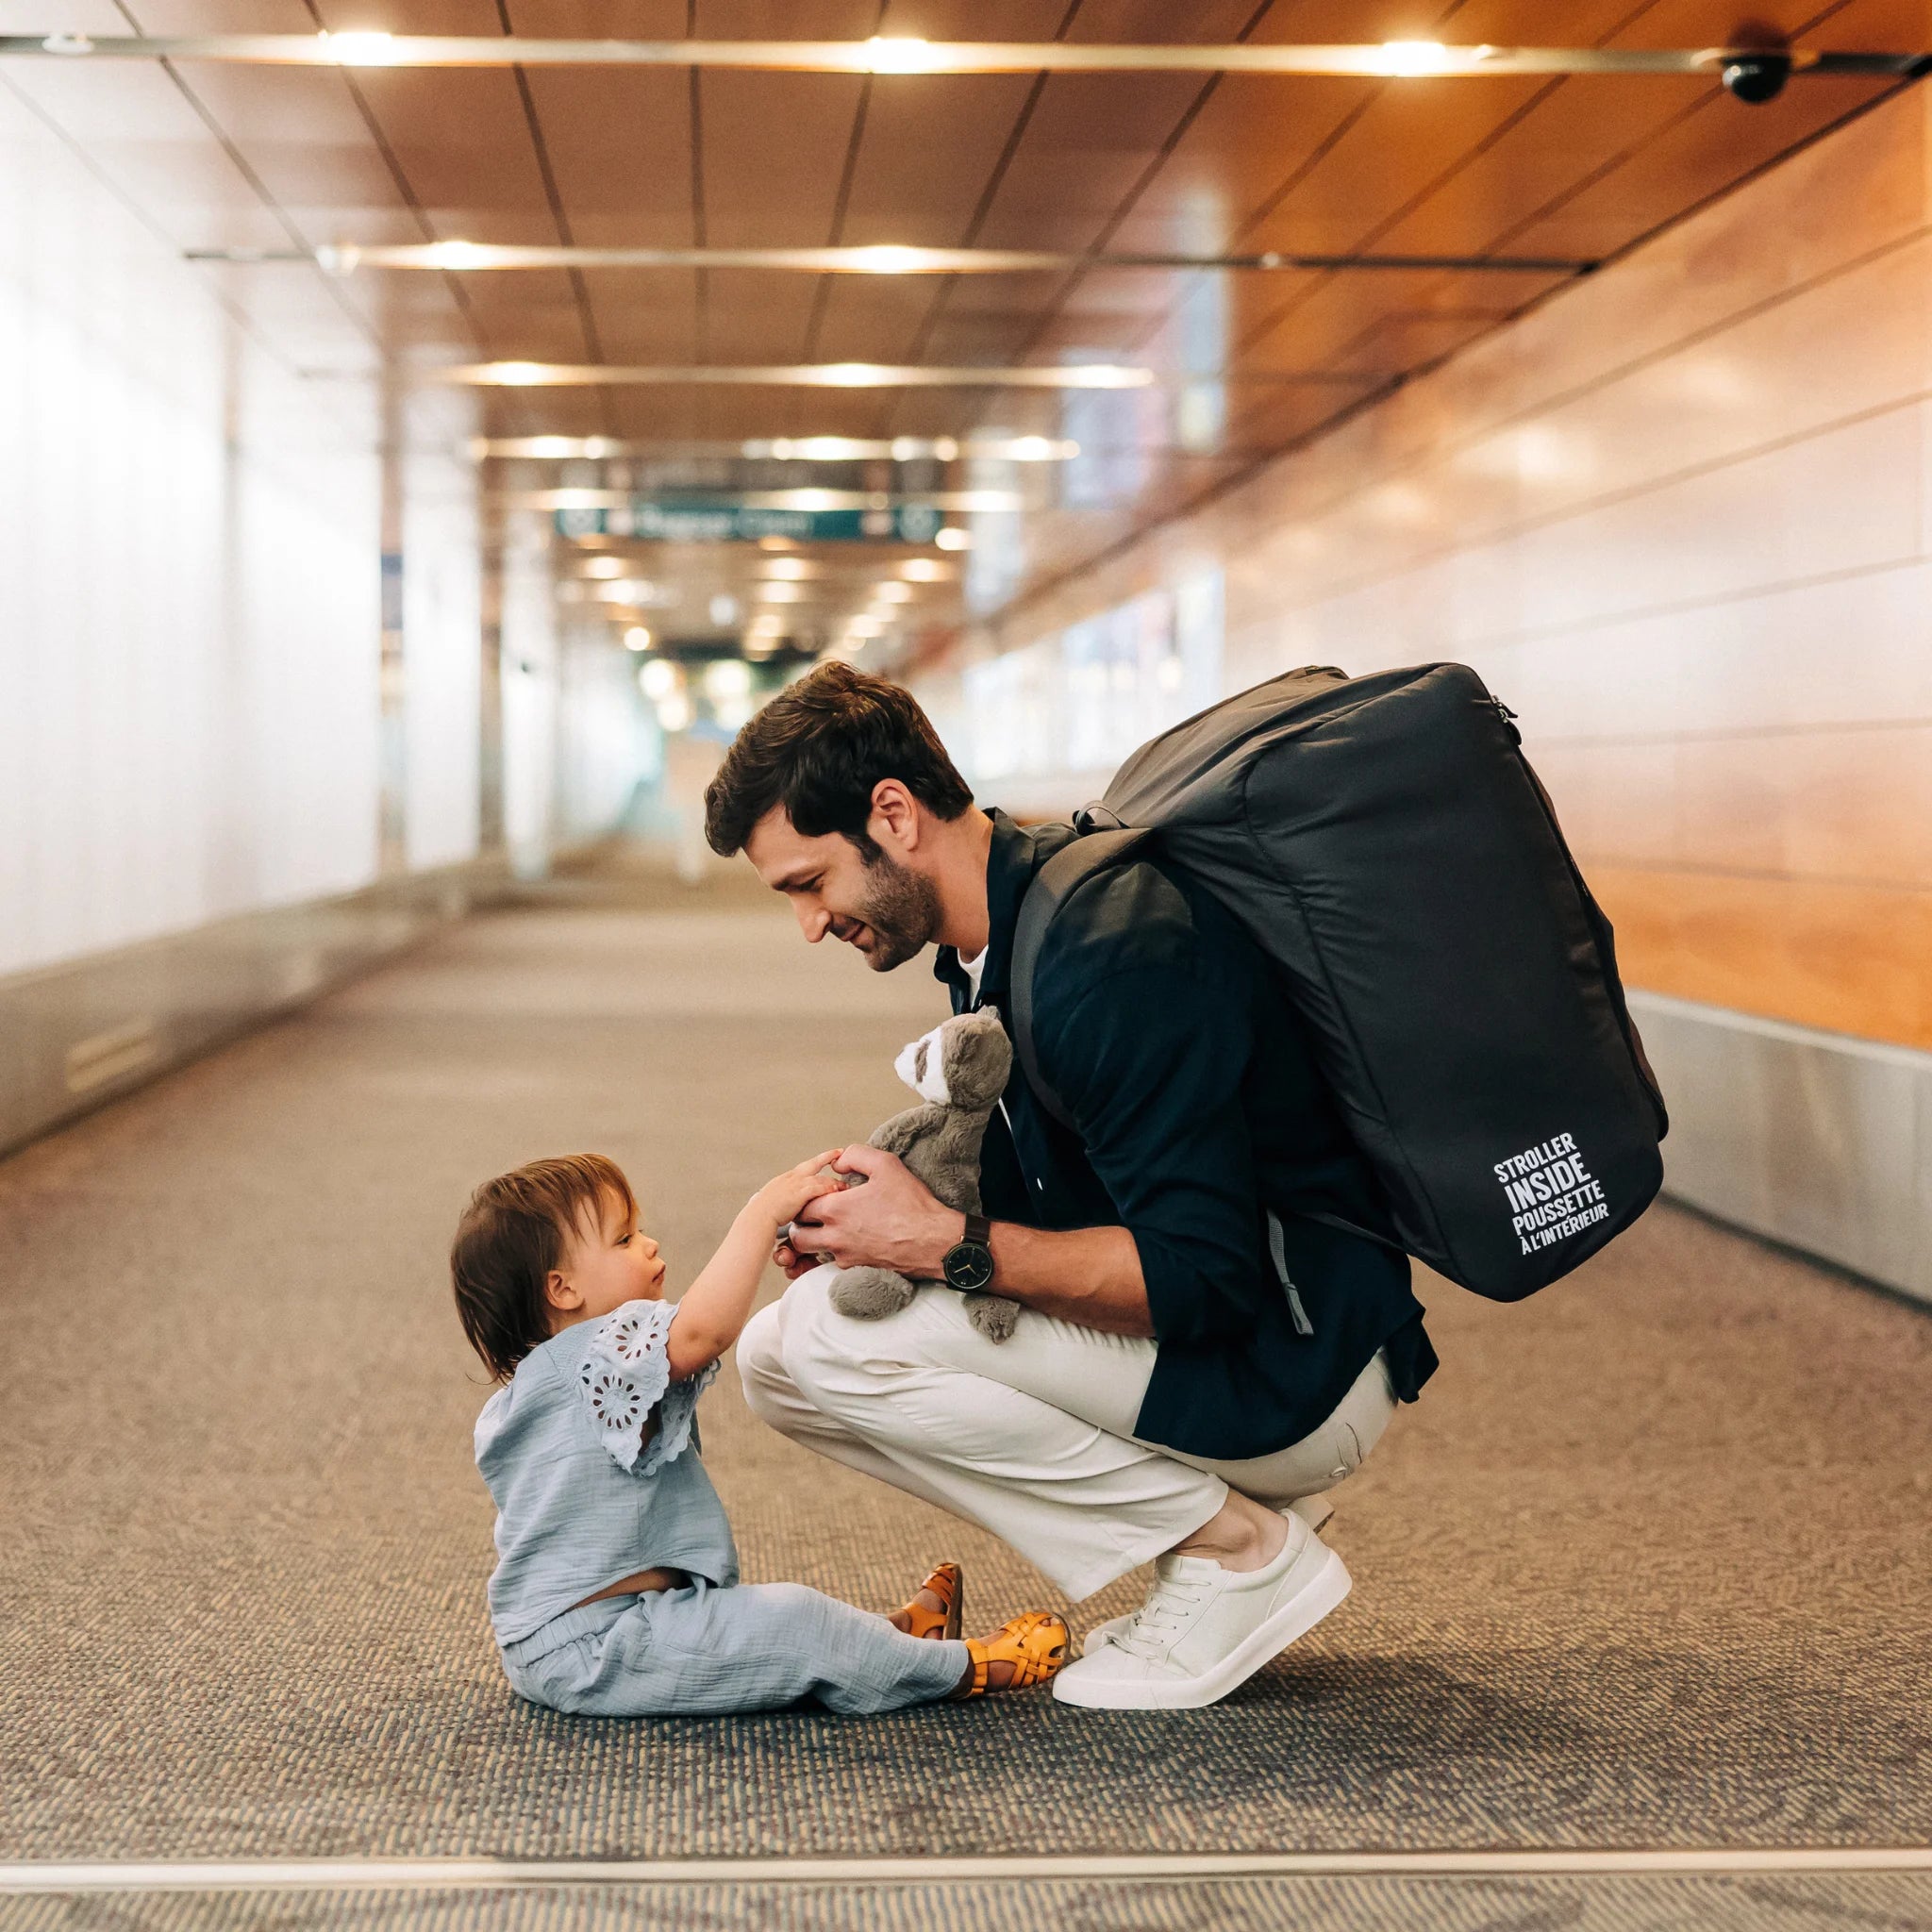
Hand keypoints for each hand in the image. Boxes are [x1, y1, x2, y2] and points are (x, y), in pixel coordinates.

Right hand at [752, 1150, 845, 1231]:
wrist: (757, 1217)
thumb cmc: (761, 1214)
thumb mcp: (771, 1201)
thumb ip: (781, 1200)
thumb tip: (783, 1205)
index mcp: (784, 1179)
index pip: (804, 1167)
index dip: (816, 1161)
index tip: (825, 1157)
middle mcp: (791, 1178)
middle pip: (813, 1163)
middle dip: (828, 1156)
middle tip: (839, 1152)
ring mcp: (795, 1184)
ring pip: (820, 1178)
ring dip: (834, 1182)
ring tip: (844, 1186)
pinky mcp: (799, 1193)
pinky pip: (818, 1188)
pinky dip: (828, 1188)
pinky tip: (836, 1191)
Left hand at [784, 1143, 962, 1278]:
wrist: (933, 1241)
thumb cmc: (912, 1205)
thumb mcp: (886, 1165)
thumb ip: (856, 1155)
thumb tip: (838, 1162)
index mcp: (836, 1209)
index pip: (801, 1205)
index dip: (808, 1196)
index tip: (821, 1193)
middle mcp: (835, 1236)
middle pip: (798, 1234)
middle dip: (801, 1223)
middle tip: (814, 1213)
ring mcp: (844, 1256)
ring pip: (811, 1253)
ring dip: (813, 1241)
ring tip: (827, 1228)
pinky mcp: (856, 1269)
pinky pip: (832, 1263)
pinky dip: (832, 1253)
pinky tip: (847, 1240)